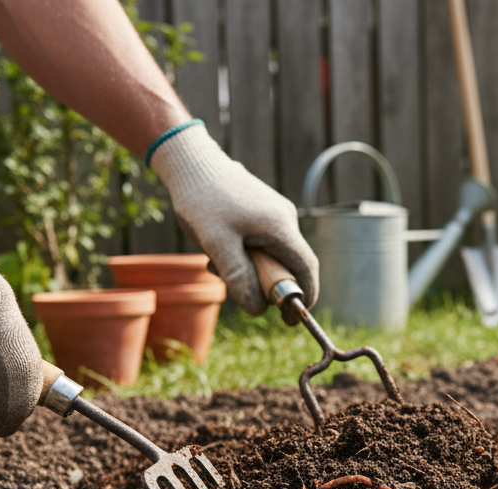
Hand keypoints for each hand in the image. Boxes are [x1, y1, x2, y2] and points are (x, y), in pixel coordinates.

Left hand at [150, 122, 318, 313]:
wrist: (190, 161)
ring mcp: (274, 213)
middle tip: (240, 293)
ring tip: (216, 262)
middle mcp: (285, 218)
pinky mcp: (262, 210)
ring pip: (273, 254)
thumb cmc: (202, 200)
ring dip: (251, 269)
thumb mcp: (216, 243)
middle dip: (267, 284)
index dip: (304, 297)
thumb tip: (257, 309)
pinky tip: (218, 248)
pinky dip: (245, 254)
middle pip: (290, 264)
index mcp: (280, 227)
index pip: (306, 269)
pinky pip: (262, 242)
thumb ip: (238, 277)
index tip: (291, 319)